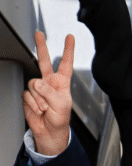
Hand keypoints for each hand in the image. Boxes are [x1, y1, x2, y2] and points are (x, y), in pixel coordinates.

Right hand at [23, 32, 74, 157]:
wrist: (49, 131)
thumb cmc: (60, 118)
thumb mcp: (61, 104)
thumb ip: (50, 92)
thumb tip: (37, 83)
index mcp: (62, 82)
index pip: (65, 63)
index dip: (68, 50)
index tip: (69, 37)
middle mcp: (49, 82)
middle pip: (44, 61)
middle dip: (42, 47)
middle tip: (39, 34)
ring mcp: (38, 89)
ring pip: (34, 84)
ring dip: (40, 99)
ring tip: (46, 107)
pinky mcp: (28, 96)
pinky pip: (27, 95)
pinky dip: (33, 103)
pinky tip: (39, 109)